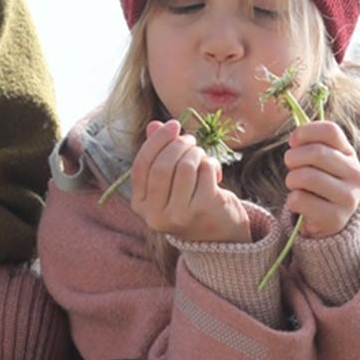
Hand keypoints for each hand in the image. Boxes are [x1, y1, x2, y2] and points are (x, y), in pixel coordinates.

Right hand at [128, 120, 249, 242]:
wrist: (218, 235)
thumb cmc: (190, 201)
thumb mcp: (169, 180)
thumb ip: (159, 154)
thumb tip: (154, 125)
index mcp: (140, 205)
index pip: (141, 165)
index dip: (156, 141)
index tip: (173, 125)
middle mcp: (155, 215)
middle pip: (162, 165)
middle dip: (178, 145)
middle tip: (191, 140)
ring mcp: (179, 215)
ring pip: (185, 166)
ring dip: (196, 153)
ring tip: (201, 155)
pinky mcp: (202, 210)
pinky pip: (205, 172)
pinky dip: (211, 165)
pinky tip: (213, 173)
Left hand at [283, 120, 359, 237]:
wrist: (330, 220)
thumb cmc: (320, 183)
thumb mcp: (322, 161)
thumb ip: (312, 143)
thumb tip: (295, 138)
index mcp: (350, 154)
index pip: (330, 131)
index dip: (305, 132)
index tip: (293, 142)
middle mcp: (354, 174)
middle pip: (316, 152)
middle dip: (293, 158)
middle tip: (291, 167)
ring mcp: (348, 197)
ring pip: (306, 176)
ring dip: (291, 180)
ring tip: (296, 186)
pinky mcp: (335, 218)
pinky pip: (299, 200)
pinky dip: (292, 201)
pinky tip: (301, 204)